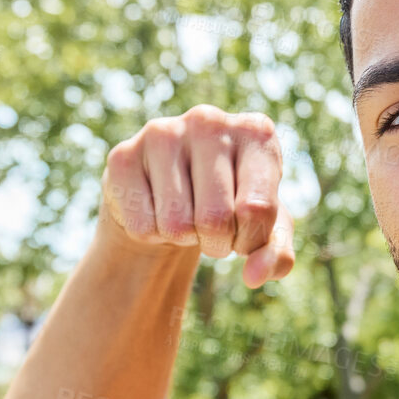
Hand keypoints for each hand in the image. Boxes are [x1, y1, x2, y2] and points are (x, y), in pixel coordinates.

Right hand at [101, 105, 294, 287]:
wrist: (174, 191)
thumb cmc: (232, 206)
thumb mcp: (266, 229)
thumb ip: (276, 254)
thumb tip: (254, 277)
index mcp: (256, 133)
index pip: (257, 209)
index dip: (251, 240)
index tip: (246, 235)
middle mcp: (209, 121)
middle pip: (215, 218)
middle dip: (218, 243)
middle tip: (214, 230)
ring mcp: (162, 133)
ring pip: (176, 225)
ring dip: (185, 239)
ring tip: (187, 217)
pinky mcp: (122, 156)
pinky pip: (142, 226)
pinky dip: (153, 235)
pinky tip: (157, 210)